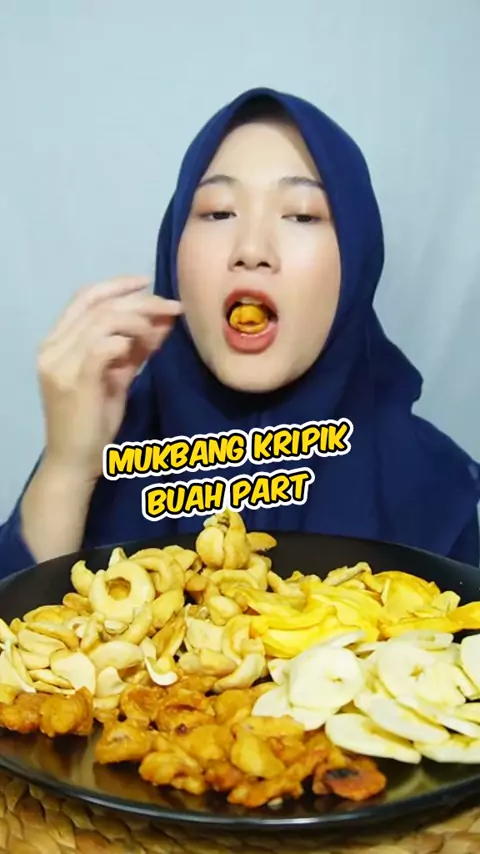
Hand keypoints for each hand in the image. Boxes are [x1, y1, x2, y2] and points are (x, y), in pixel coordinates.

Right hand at [36, 275, 182, 481]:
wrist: (75, 463)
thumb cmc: (93, 423)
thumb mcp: (117, 377)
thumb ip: (136, 347)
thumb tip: (164, 319)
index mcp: (55, 342)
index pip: (84, 298)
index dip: (117, 285)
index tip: (148, 282)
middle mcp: (51, 348)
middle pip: (97, 305)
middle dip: (140, 301)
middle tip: (172, 306)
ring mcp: (60, 364)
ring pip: (102, 321)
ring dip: (139, 321)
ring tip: (161, 332)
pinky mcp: (75, 381)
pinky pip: (104, 345)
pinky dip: (129, 341)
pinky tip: (145, 350)